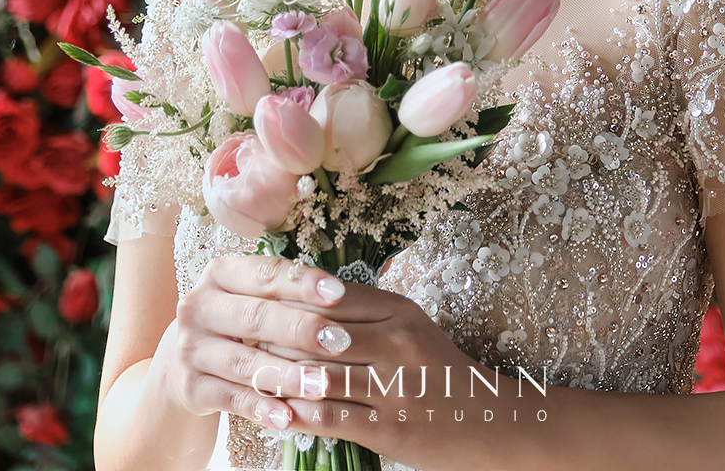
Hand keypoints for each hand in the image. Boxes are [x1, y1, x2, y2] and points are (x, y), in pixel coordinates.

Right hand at [159, 254, 358, 433]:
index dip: (302, 283)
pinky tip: (288, 417)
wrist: (185, 359)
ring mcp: (191, 348)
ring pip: (245, 362)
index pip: (265, 273)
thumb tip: (342, 297)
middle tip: (340, 342)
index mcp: (221, 274)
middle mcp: (199, 307)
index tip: (339, 294)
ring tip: (322, 385)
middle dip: (301, 330)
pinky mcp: (190, 387)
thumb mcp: (253, 297)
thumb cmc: (238, 321)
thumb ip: (288, 293)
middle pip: (255, 316)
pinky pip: (231, 399)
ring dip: (286, 375)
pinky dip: (261, 408)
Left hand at [253, 279, 496, 469]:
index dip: (285, 299)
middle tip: (237, 338)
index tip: (252, 302)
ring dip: (276, 376)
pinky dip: (295, 413)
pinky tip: (273, 410)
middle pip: (316, 334)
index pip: (328, 297)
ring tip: (246, 372)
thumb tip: (299, 296)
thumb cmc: (438, 369)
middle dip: (272, 337)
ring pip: (317, 375)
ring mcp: (394, 388)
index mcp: (400, 311)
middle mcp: (398, 343)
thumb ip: (363, 311)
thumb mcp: (409, 326)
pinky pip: (329, 417)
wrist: (487, 420)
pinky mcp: (388, 428)